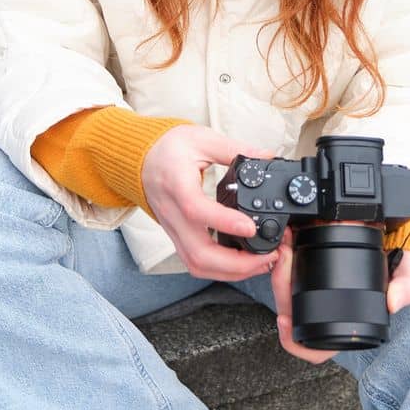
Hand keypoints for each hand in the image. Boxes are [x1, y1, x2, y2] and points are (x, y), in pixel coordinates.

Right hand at [141, 125, 278, 281]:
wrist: (142, 159)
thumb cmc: (168, 148)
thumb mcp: (200, 138)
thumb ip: (233, 148)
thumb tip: (266, 155)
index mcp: (176, 184)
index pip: (196, 210)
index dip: (224, 222)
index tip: (250, 227)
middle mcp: (173, 213)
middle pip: (198, 253)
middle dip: (236, 263)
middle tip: (266, 256)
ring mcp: (174, 230)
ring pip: (197, 264)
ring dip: (231, 271)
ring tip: (261, 263)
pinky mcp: (178, 237)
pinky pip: (196, 263)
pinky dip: (221, 270)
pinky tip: (242, 262)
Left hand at [271, 229, 409, 363]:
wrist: (394, 243)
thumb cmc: (398, 268)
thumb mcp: (408, 274)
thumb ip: (407, 287)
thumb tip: (393, 303)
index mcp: (345, 326)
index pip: (314, 348)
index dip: (294, 341)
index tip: (285, 319)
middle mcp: (326, 312)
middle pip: (291, 313)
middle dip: (281, 286)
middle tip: (284, 260)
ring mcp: (314, 294)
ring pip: (285, 293)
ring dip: (279, 270)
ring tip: (284, 248)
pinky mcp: (308, 272)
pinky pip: (287, 274)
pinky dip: (283, 260)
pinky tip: (286, 244)